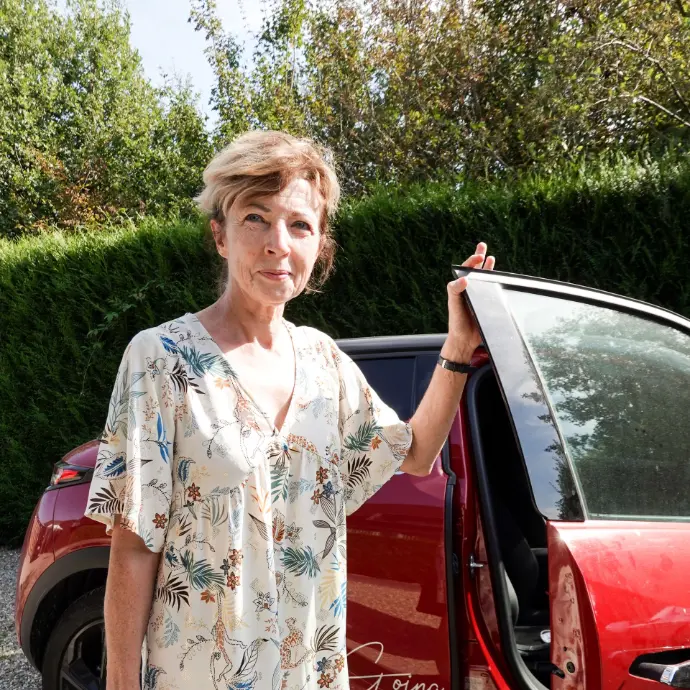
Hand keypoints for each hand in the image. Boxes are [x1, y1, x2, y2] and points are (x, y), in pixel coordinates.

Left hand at [443, 242, 494, 361]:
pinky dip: (495, 282)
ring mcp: (478, 297)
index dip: (471, 261)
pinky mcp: (486, 304)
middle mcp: (468, 291)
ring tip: (490, 257)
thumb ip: (455, 291)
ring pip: (483, 279)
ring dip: (487, 267)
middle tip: (482, 245)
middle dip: (478, 258)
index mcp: (459, 288)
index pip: (466, 270)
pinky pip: (492, 290)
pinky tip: (498, 276)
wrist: (465, 340)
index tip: (478, 256)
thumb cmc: (457, 323)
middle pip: (474, 271)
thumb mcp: (454, 305)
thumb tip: (464, 278)